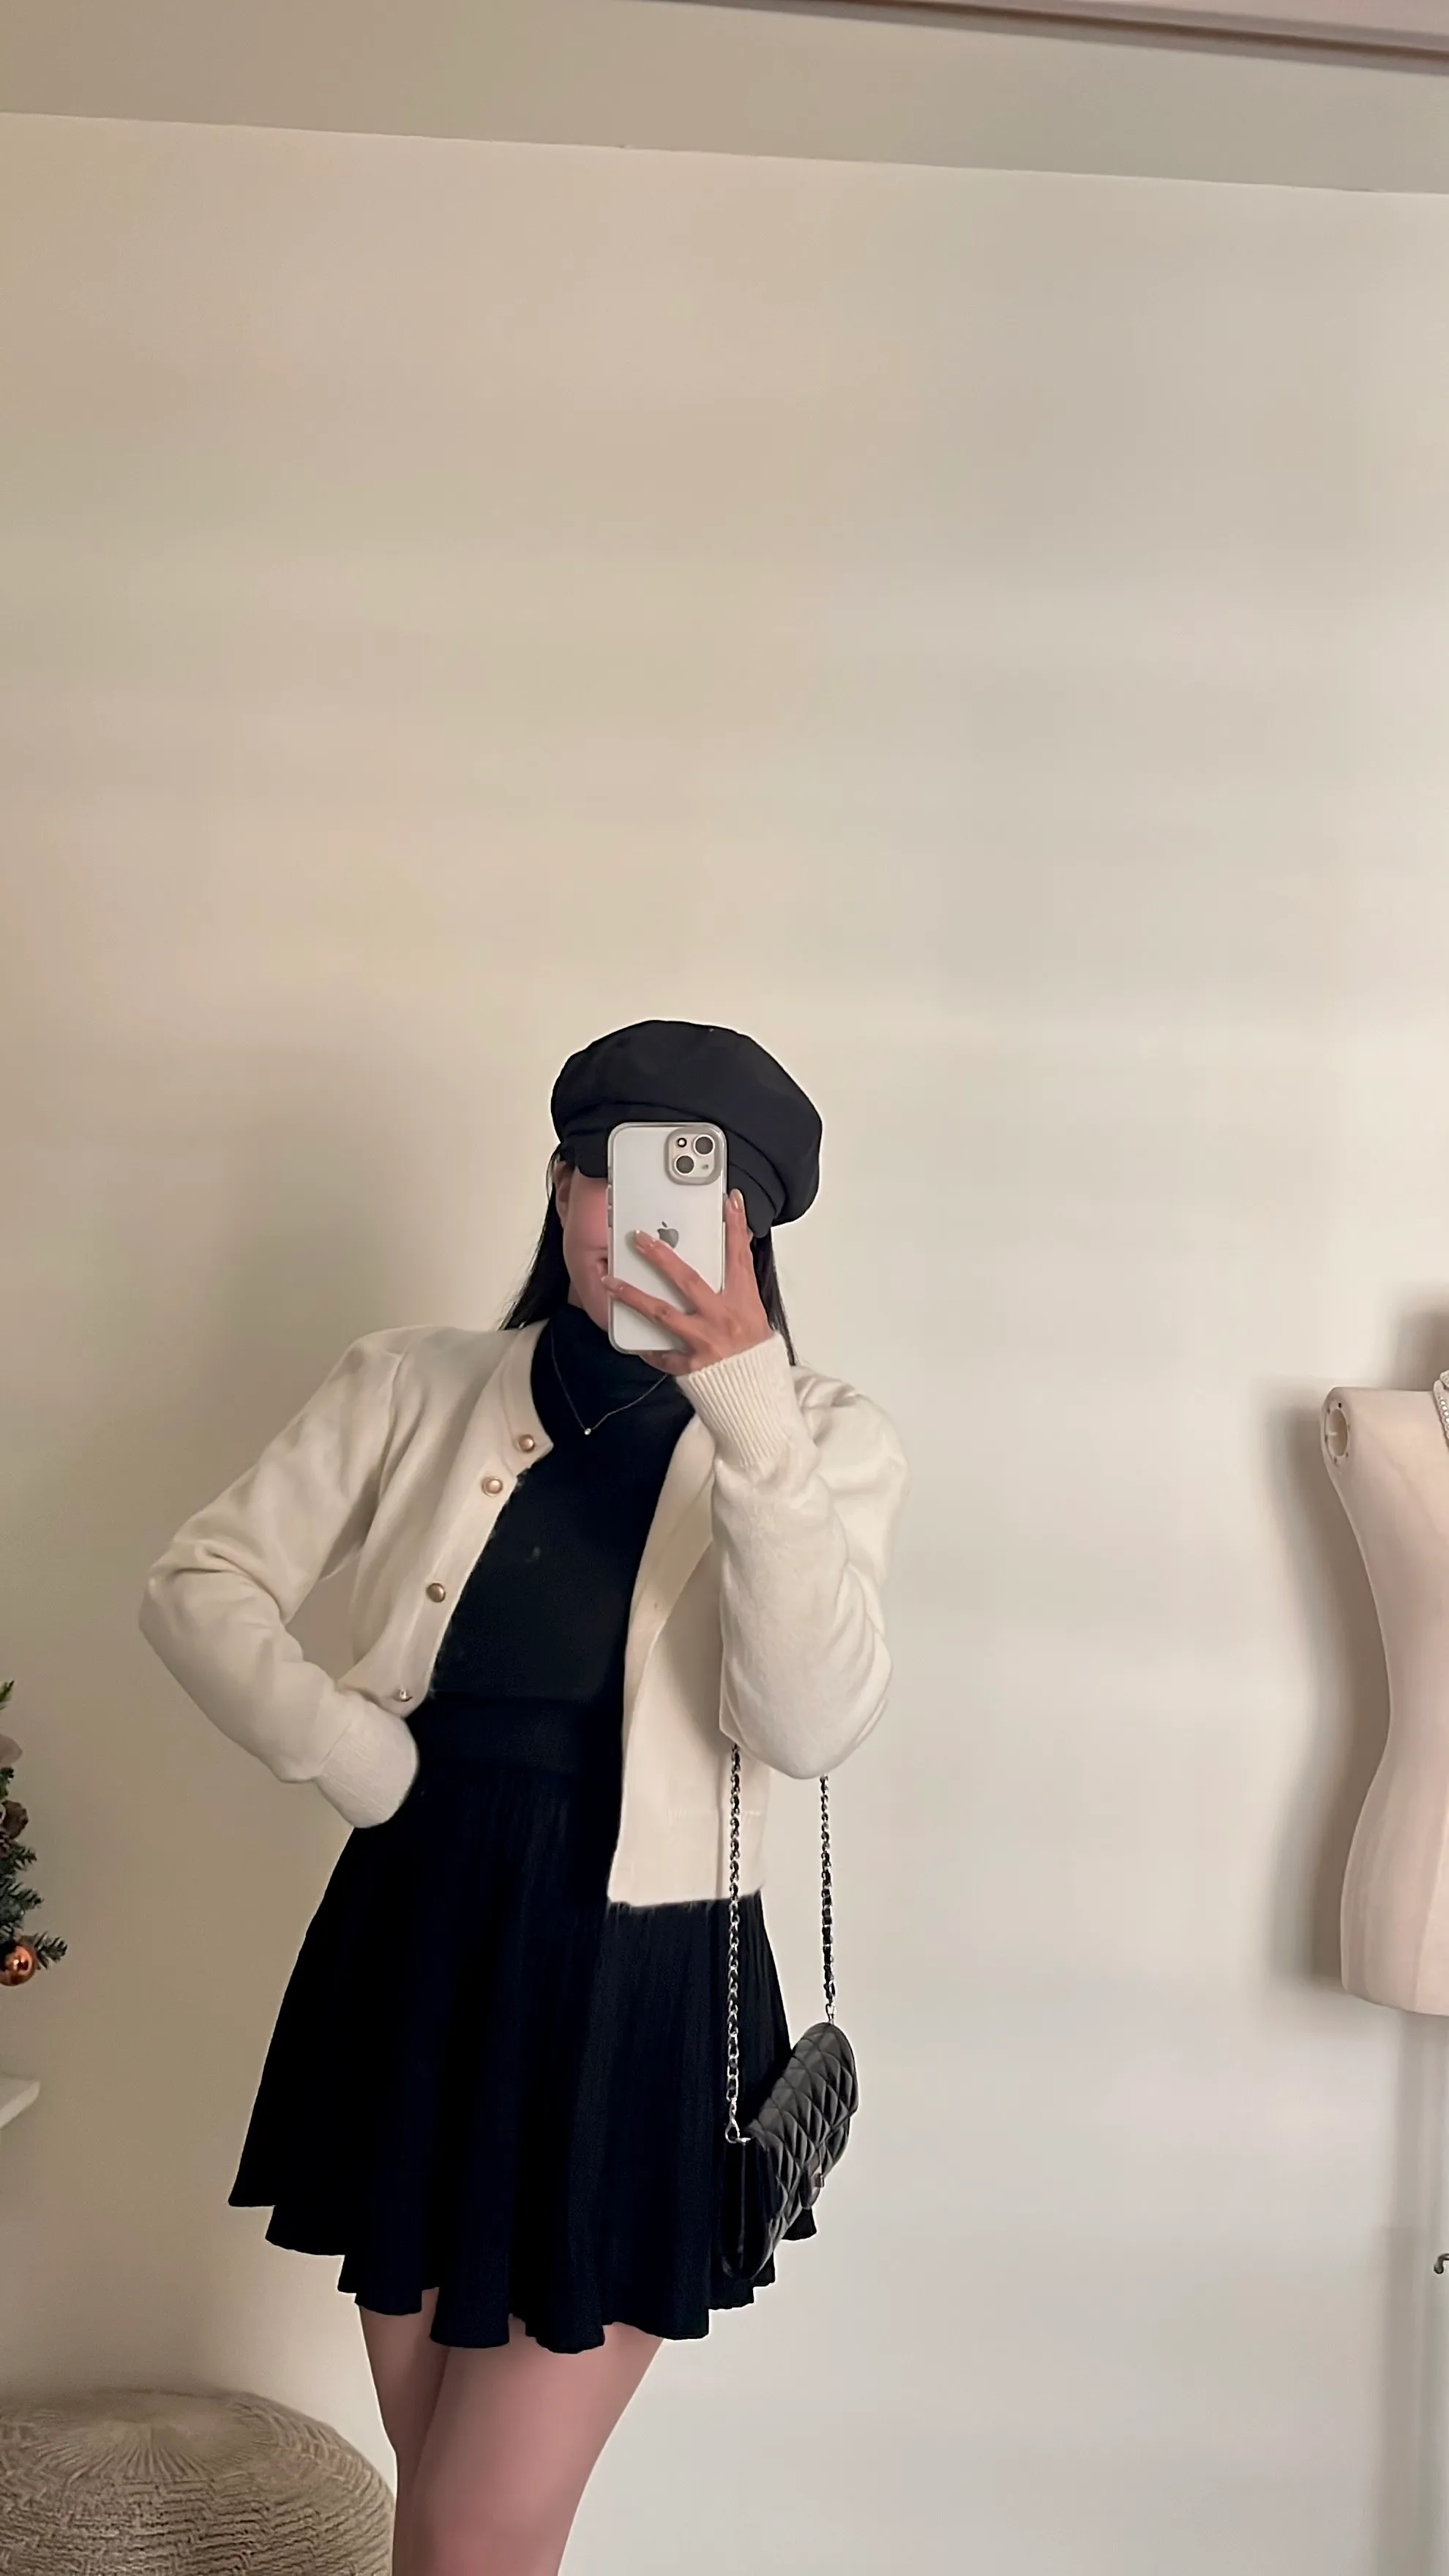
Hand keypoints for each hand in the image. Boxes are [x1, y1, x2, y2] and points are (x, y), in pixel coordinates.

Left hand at [601, 1190, 772, 1376]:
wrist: (755, 1392)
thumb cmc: (752, 1351)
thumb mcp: (754, 1311)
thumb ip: (739, 1281)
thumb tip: (736, 1247)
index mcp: (742, 1301)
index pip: (739, 1256)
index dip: (736, 1226)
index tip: (730, 1200)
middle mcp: (722, 1318)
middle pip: (688, 1280)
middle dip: (661, 1256)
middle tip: (639, 1238)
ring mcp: (704, 1341)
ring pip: (662, 1313)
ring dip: (633, 1295)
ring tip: (611, 1281)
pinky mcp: (691, 1364)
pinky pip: (661, 1353)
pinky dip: (646, 1346)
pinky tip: (628, 1337)